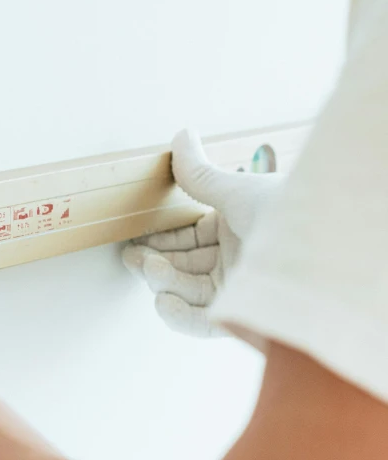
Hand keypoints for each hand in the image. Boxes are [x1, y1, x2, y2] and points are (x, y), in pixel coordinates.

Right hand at [122, 129, 282, 336]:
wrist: (325, 252)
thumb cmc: (291, 214)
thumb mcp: (237, 191)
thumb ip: (199, 174)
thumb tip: (181, 136)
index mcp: (240, 227)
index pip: (191, 237)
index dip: (162, 238)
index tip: (137, 238)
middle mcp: (240, 258)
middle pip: (186, 265)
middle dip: (156, 261)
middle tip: (134, 256)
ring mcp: (242, 288)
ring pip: (191, 291)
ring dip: (164, 282)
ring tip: (149, 270)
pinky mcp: (245, 317)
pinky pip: (205, 322)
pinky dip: (180, 316)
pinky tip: (163, 302)